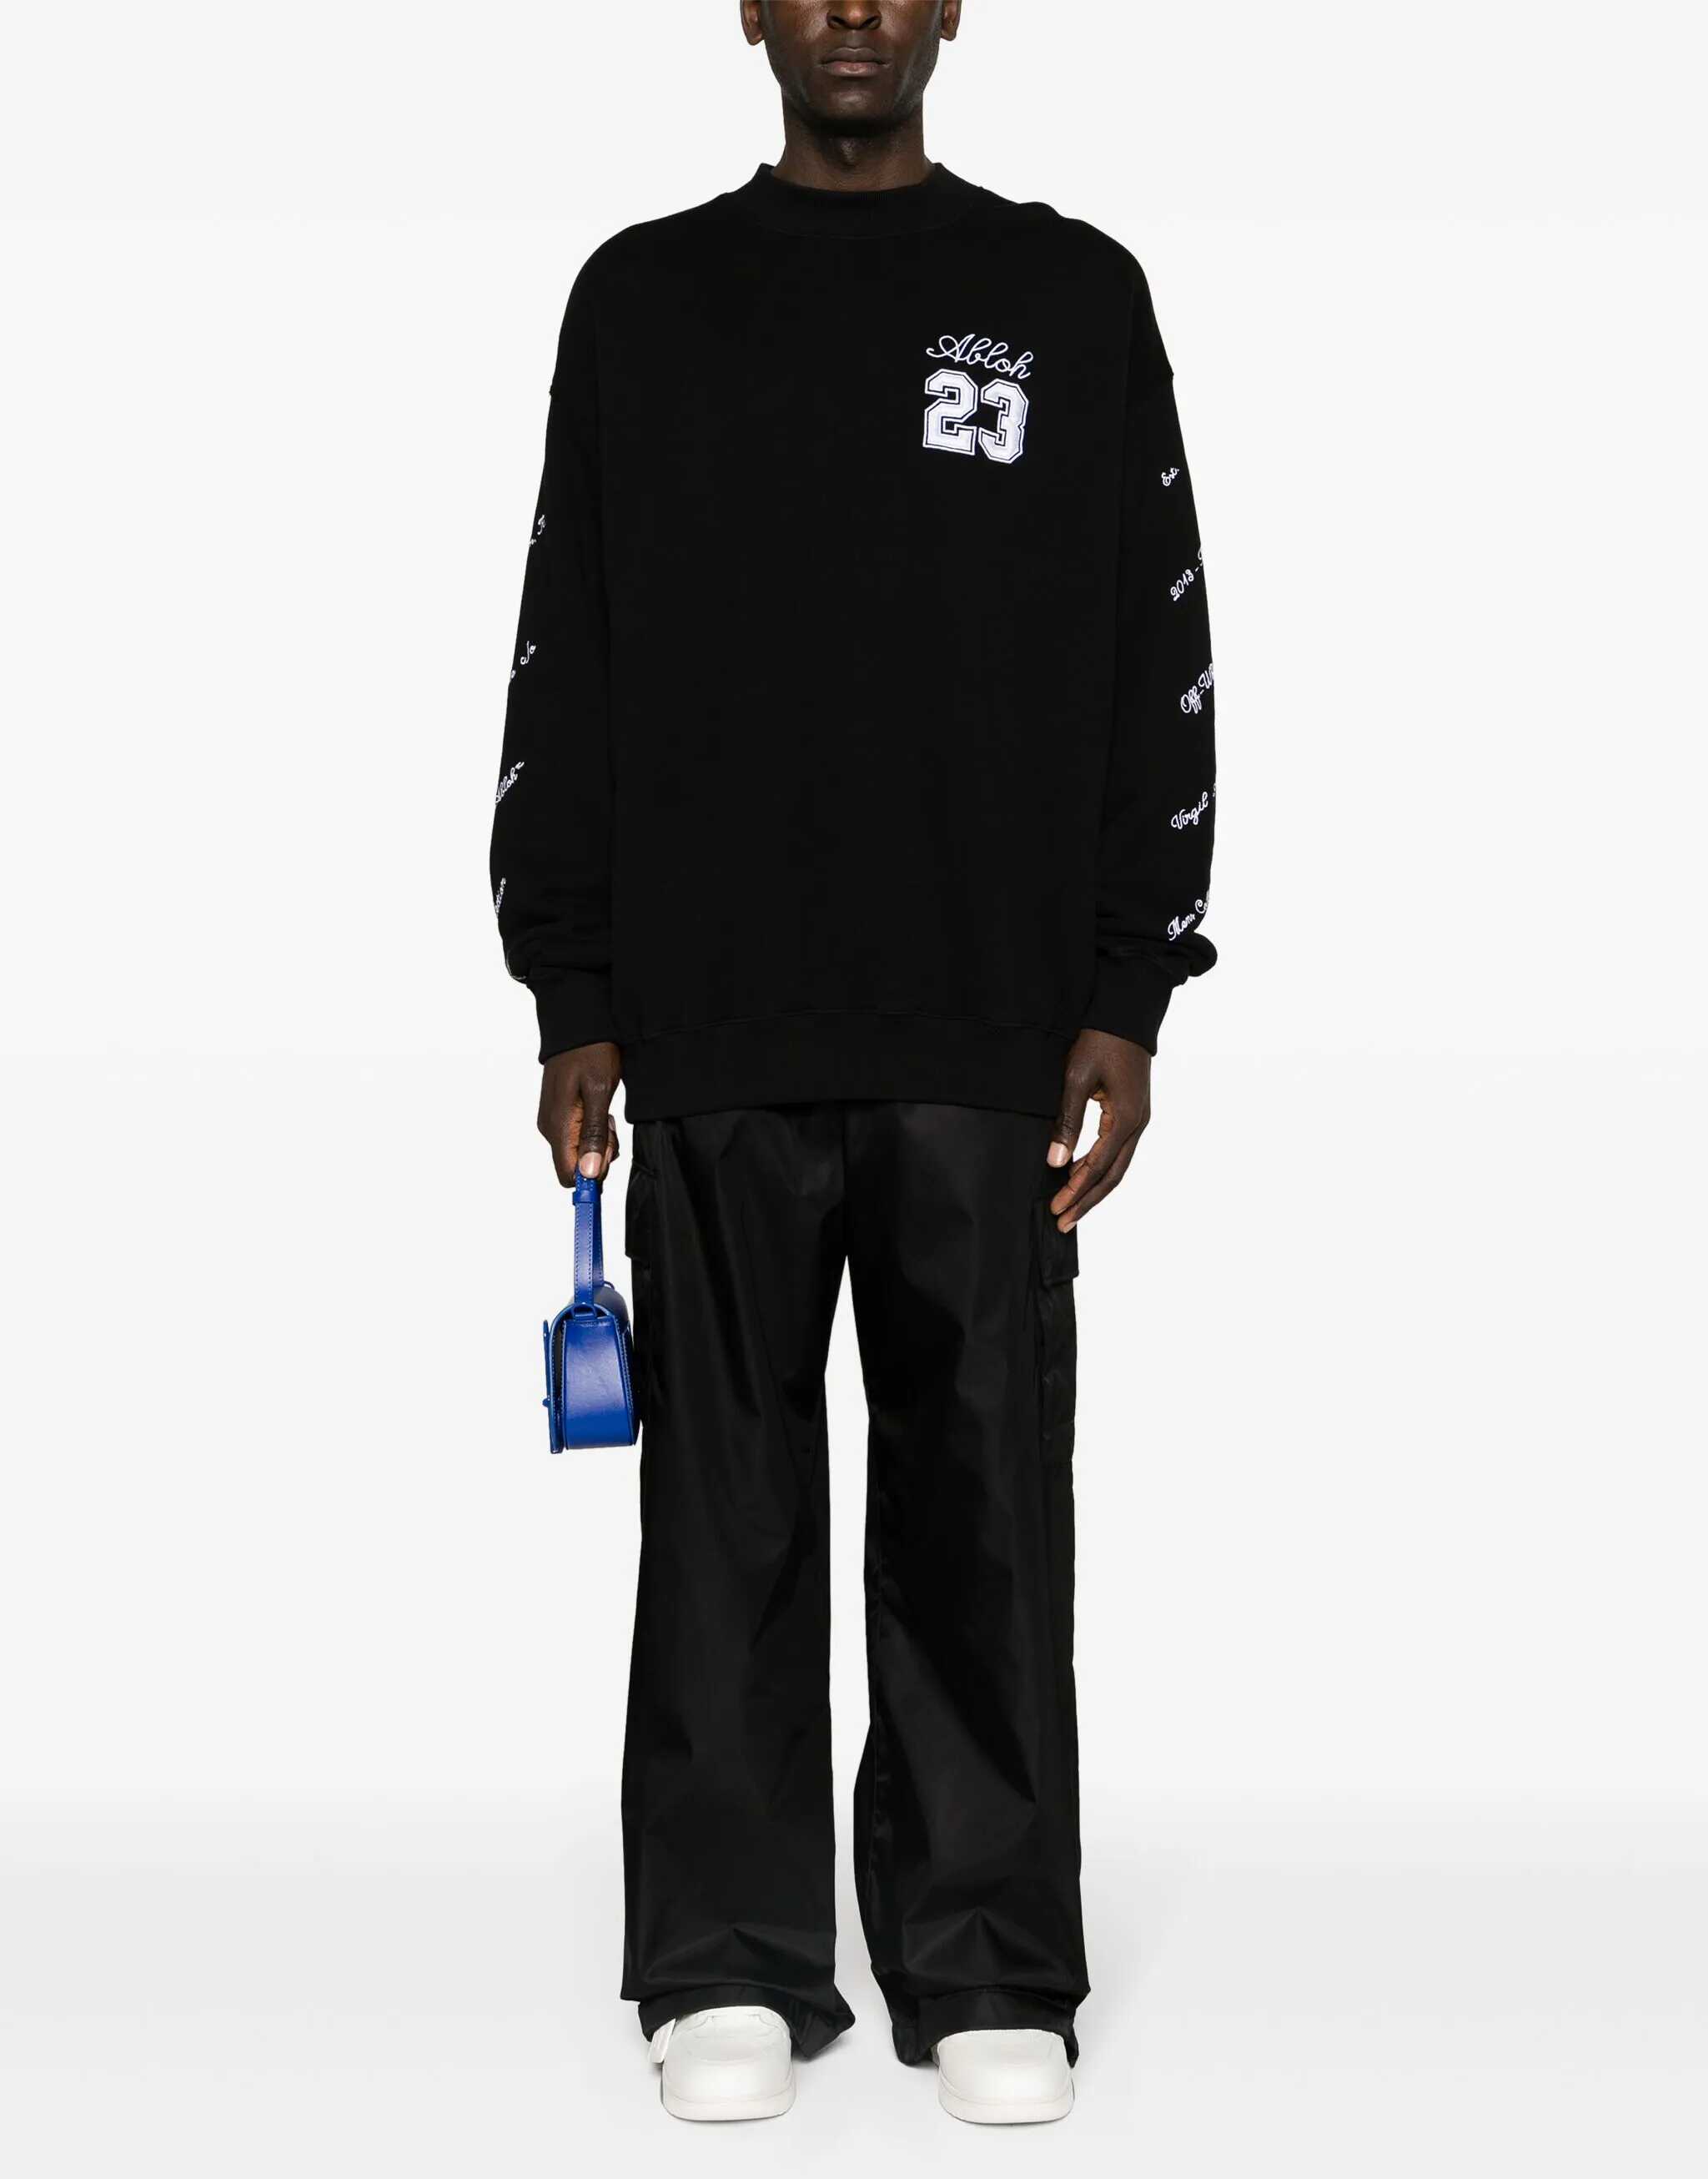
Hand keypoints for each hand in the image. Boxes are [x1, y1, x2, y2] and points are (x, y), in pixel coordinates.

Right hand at [538, 1041, 621, 1184]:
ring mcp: (551, 1123)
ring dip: (597, 1142)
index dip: (592, 1174)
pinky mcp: (557, 1116)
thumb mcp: (600, 1092)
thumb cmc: (591, 1054)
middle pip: (575, 1166)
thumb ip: (594, 1134)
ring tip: (606, 1114)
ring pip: (577, 1153)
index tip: (608, 1150)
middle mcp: (549, 1129)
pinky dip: (592, 1132)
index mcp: (558, 1127)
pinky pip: (575, 1138)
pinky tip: (599, 1111)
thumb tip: (588, 1173)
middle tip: (611, 1125)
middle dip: (599, 1155)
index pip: (568, 1176)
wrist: (578, 1028)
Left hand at [1047, 1029, 1152, 1231]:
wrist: (1127, 1014)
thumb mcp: (1076, 1078)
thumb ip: (1067, 1121)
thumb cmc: (1100, 1041)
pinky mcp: (1134, 1113)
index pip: (1098, 1167)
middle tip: (1063, 1222)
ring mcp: (1139, 1119)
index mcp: (1125, 1119)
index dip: (1076, 1191)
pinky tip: (1083, 1175)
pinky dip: (1101, 1169)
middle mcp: (1138, 1124)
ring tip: (1072, 1208)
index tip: (1056, 1209)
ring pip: (1118, 1166)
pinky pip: (1119, 1151)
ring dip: (1095, 1189)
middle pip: (1113, 1176)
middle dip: (1087, 1201)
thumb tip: (1055, 1161)